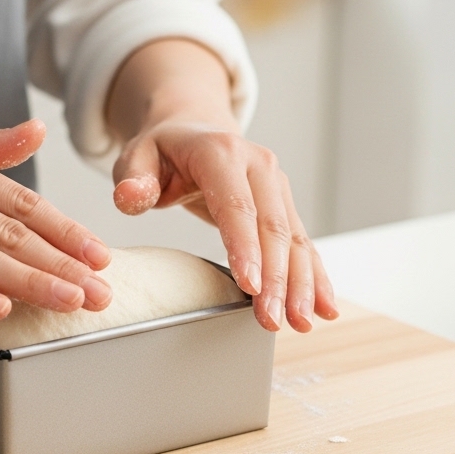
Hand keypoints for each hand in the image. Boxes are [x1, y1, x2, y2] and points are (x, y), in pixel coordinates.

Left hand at [104, 39, 335, 333]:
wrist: (194, 130)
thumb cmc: (162, 151)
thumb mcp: (136, 157)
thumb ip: (132, 179)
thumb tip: (130, 196)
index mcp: (221, 152)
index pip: (236, 204)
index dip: (245, 246)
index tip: (250, 286)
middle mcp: (258, 165)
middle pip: (271, 228)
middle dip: (275, 278)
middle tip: (271, 319)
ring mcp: (277, 185)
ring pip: (293, 240)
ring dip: (300, 284)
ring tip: (299, 323)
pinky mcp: (284, 205)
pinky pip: (302, 243)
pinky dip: (315, 276)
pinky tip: (324, 307)